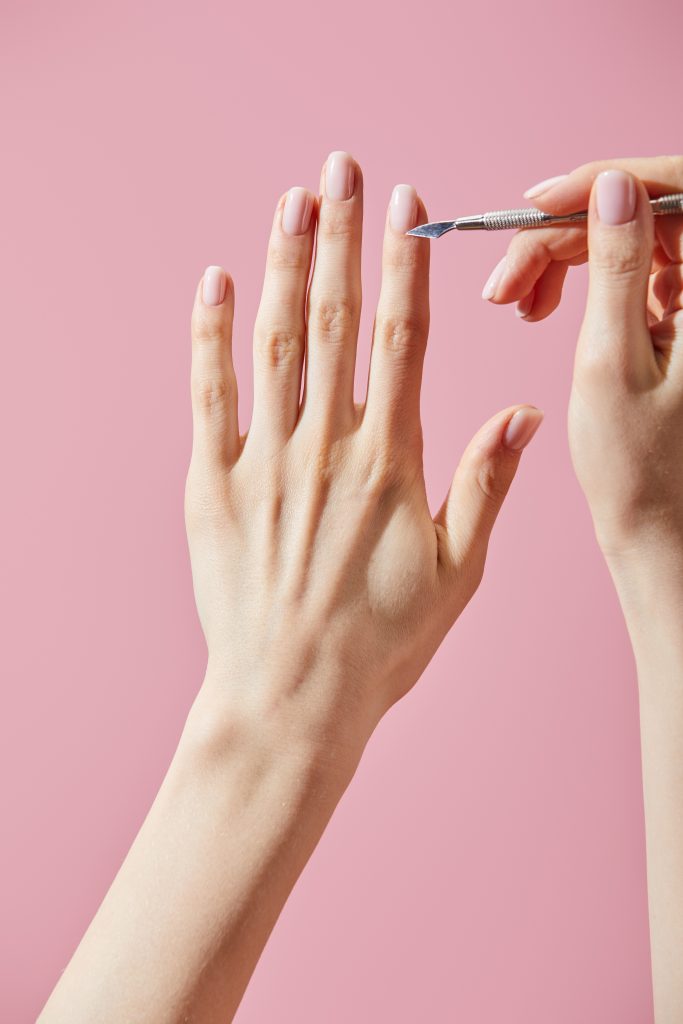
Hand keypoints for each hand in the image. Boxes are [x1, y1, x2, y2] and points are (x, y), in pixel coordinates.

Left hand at [185, 151, 541, 761]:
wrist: (292, 698)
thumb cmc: (381, 643)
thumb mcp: (458, 572)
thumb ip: (488, 484)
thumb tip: (524, 411)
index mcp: (390, 463)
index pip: (403, 340)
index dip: (404, 266)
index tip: (406, 207)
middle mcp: (327, 448)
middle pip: (338, 321)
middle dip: (343, 237)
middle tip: (344, 168)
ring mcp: (265, 464)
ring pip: (277, 344)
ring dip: (286, 266)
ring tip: (294, 200)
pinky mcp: (213, 488)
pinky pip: (209, 397)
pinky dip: (211, 337)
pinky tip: (217, 283)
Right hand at [482, 156, 682, 556]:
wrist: (657, 528)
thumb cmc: (639, 468)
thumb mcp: (613, 361)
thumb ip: (617, 267)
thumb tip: (611, 187)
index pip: (672, 195)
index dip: (601, 186)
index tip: (535, 205)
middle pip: (641, 214)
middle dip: (565, 234)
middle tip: (506, 280)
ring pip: (626, 239)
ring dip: (563, 257)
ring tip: (516, 301)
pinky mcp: (675, 317)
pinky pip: (625, 270)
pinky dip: (578, 281)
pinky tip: (540, 306)